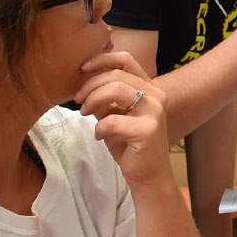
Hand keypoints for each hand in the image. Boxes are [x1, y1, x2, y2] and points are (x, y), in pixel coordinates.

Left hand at [74, 51, 169, 187]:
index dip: (101, 59)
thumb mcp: (115, 116)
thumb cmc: (131, 146)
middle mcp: (157, 96)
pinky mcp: (148, 130)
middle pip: (116, 75)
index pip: (126, 60)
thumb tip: (85, 80)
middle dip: (90, 86)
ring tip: (85, 114)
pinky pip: (112, 120)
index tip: (82, 69)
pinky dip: (99, 128)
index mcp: (150, 89)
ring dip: (93, 100)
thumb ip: (105, 98)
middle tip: (79, 101)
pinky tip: (99, 136)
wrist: (149, 176)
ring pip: (116, 90)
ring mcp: (154, 112)